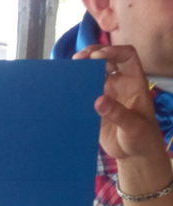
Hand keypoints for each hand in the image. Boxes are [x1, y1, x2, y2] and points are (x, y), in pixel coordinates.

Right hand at [75, 44, 168, 162]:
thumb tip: (98, 100)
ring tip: (67, 70)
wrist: (133, 154)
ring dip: (80, 70)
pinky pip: (83, 93)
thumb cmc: (141, 138)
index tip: (97, 57)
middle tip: (77, 58)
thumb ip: (118, 114)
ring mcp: (106, 95)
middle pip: (106, 59)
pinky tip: (64, 89)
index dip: (113, 51)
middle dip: (92, 55)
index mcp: (134, 83)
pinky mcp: (94, 107)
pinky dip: (74, 88)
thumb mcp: (134, 127)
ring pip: (93, 74)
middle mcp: (119, 84)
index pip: (127, 56)